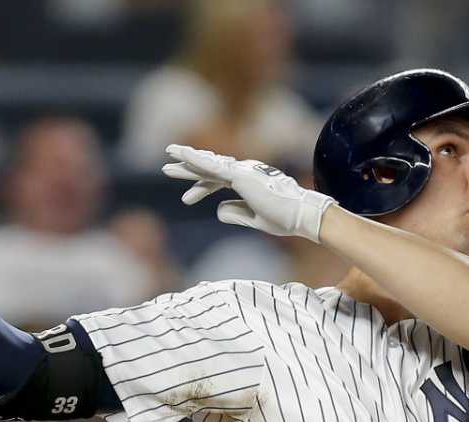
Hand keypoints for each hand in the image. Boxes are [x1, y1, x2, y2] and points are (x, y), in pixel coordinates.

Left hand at [162, 145, 333, 241]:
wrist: (302, 216)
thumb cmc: (285, 218)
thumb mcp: (255, 219)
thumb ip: (236, 213)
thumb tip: (217, 209)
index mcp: (247, 182)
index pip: (217, 181)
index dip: (200, 188)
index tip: (186, 199)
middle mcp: (243, 172)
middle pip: (209, 168)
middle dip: (188, 168)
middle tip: (166, 168)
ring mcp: (242, 172)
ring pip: (208, 164)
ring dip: (187, 161)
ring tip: (167, 155)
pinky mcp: (241, 176)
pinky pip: (214, 166)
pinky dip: (197, 160)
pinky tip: (183, 155)